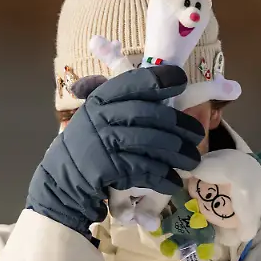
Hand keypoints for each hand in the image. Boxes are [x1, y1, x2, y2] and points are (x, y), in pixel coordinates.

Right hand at [27, 65, 204, 237]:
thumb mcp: (97, 115)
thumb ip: (121, 99)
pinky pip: (144, 168)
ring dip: (177, 153)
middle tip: (197, 134)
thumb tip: (157, 79)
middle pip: (149, 114)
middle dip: (179, 124)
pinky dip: (163, 176)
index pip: (133, 81)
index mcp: (101, 98)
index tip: (181, 81)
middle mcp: (102, 116)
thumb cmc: (88, 144)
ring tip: (192, 161)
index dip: (160, 79)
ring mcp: (104, 141)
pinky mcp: (109, 167)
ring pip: (151, 141)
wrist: (63, 179)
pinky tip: (174, 181)